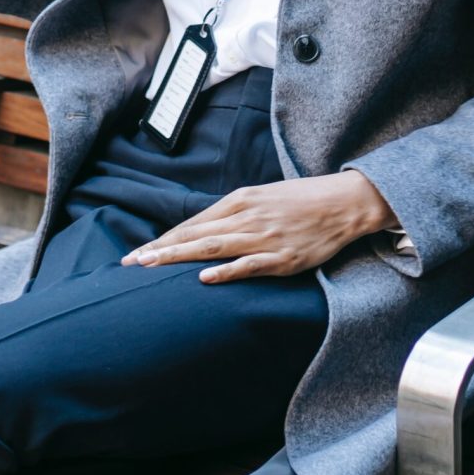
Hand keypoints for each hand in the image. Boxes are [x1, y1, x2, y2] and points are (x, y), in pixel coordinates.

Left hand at [120, 171, 395, 283]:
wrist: (342, 202)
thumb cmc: (301, 200)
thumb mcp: (262, 197)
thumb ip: (233, 212)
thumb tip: (202, 230)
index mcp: (240, 200)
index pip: (193, 223)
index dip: (164, 238)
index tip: (139, 252)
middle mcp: (246, 216)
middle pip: (195, 234)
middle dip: (160, 249)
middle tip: (130, 263)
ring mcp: (264, 238)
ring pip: (213, 247)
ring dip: (179, 257)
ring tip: (152, 266)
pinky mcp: (282, 257)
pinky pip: (249, 265)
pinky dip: (226, 271)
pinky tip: (204, 277)